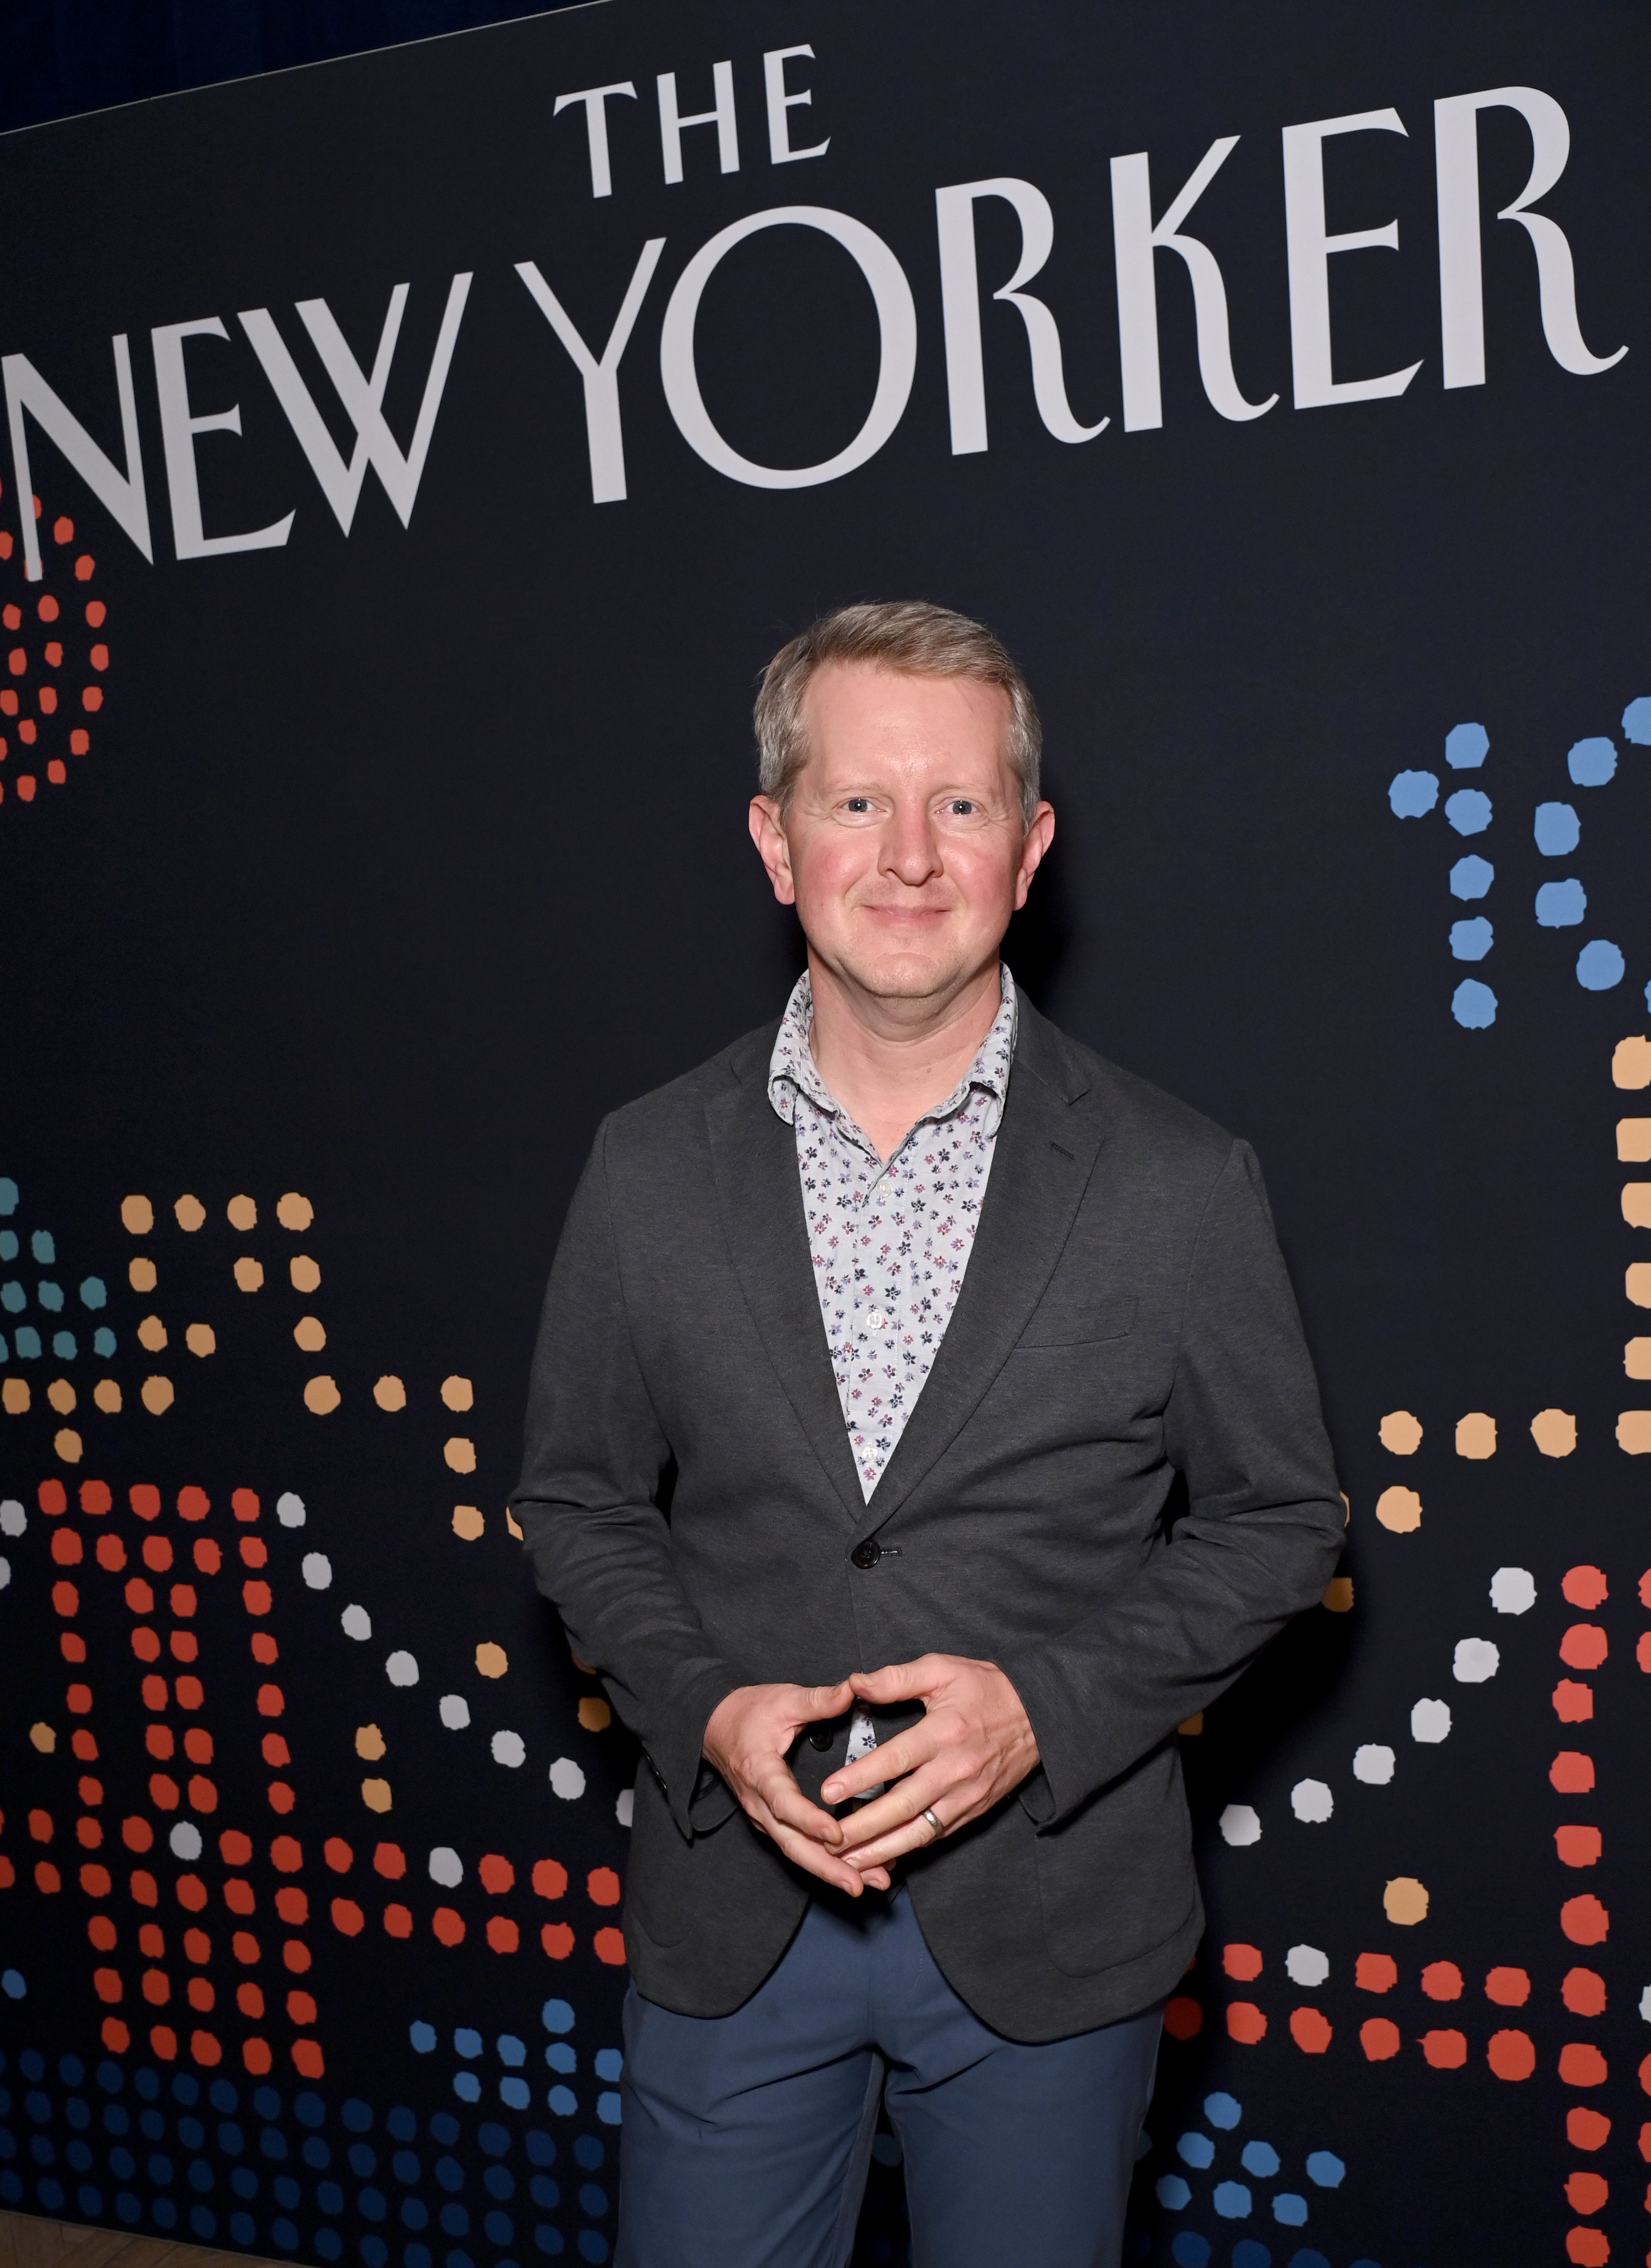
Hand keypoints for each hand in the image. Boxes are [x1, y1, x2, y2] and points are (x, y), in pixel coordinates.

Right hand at [703, 1680, 892, 1895]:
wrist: (714, 1725)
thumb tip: (854, 1689)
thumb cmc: (749, 1712)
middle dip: (827, 1867)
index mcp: (760, 1773)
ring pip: (795, 1852)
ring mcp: (764, 1817)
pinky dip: (823, 1862)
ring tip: (869, 1884)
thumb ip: (819, 1700)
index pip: (784, 1804)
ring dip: (829, 1871)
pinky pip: (796, 1847)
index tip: (837, 1835)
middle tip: (861, 1884)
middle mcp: (760, 1804)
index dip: (809, 1821)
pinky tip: (855, 1870)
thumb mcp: (783, 1699)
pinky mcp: (772, 1822)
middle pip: (792, 1844)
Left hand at [821, 1655, 1038, 1871]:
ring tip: (848, 1861)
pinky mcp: (974, 1810)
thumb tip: (855, 1684)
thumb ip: (896, 1678)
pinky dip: (909, 1849)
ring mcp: (966, 1795)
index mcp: (944, 1732)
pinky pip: (937, 1834)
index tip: (828, 1793)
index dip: (859, 1778)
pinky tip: (884, 1856)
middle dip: (863, 1828)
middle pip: (902, 1806)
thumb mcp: (942, 1669)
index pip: (894, 1760)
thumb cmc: (987, 1688)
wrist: (1040, 1715)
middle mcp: (955, 1770)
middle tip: (828, 1840)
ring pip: (919, 1831)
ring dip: (882, 1849)